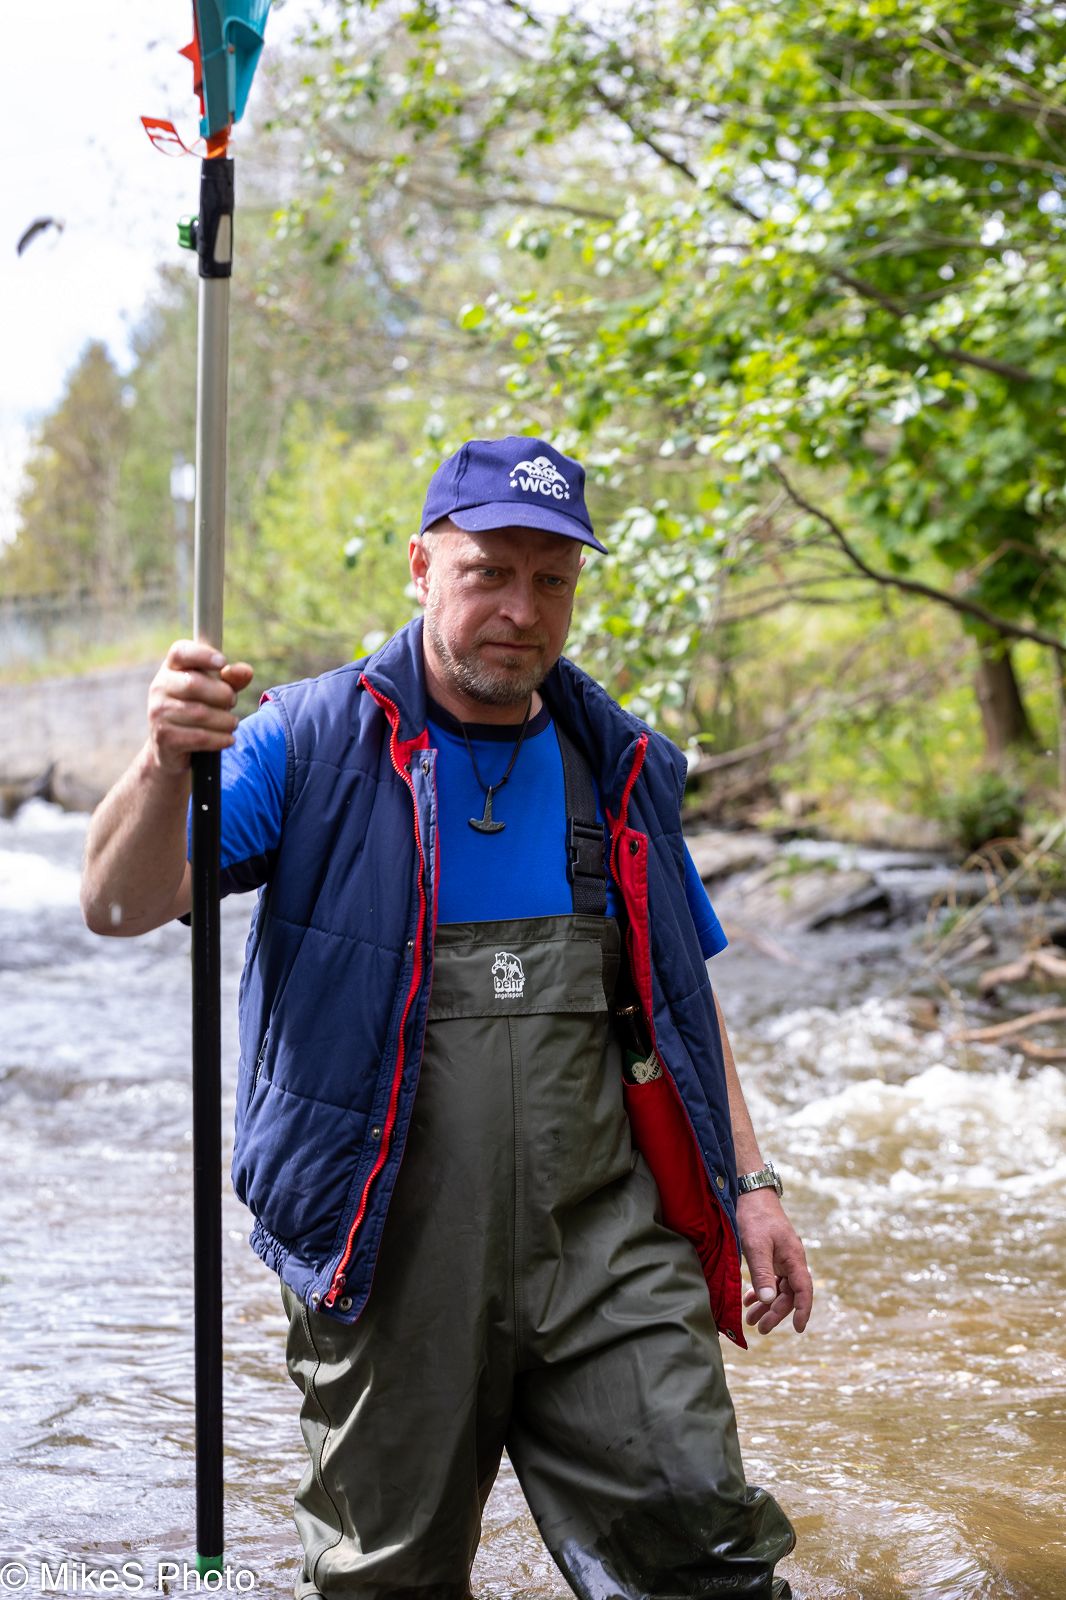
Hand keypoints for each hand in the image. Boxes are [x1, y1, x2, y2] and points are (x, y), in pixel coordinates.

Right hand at [147, 639, 253, 774]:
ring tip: (233, 723)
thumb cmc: (199, 708)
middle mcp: (159, 686)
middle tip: (232, 701)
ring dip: (225, 720)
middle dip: (222, 694)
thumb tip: (246, 671)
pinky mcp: (164, 737)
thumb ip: (232, 679)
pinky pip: (199, 737)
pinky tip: (229, 739)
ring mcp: (158, 712)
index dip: (202, 654)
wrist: (173, 746)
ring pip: (199, 713)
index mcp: (171, 668)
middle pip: (193, 683)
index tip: (222, 662)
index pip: (180, 652)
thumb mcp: (217, 691)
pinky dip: (219, 739)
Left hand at [737, 1187, 812, 1334]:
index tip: (798, 1329)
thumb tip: (770, 1300)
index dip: (803, 1310)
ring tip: (751, 1320)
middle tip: (760, 1329)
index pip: (804, 1290)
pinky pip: (771, 1279)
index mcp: (794, 1258)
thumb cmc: (755, 1217)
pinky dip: (761, 1291)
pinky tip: (749, 1300)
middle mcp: (792, 1260)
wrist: (750, 1193)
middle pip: (789, 1294)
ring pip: (779, 1288)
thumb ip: (763, 1273)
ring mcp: (782, 1257)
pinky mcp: (772, 1254)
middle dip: (776, 1313)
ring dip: (766, 1304)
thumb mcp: (756, 1246)